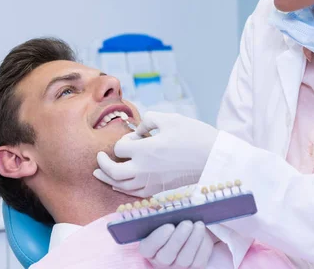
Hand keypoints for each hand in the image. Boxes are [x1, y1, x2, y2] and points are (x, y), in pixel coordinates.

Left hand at [93, 112, 217, 196]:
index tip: (134, 137)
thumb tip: (139, 131)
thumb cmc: (194, 135)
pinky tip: (120, 185)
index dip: (124, 141)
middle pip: (113, 172)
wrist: (214, 157)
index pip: (120, 148)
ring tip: (100, 174)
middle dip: (103, 165)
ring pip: (122, 187)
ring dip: (109, 180)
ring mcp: (152, 182)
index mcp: (145, 150)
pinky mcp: (161, 189)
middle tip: (99, 159)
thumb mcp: (171, 118)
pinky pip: (136, 194)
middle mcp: (145, 169)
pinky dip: (124, 190)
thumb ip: (149, 120)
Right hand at [140, 221, 213, 268]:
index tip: (169, 226)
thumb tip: (173, 208)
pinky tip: (203, 233)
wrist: (184, 241)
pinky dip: (203, 245)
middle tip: (187, 223)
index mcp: (149, 250)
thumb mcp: (162, 223)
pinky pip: (199, 260)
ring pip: (185, 259)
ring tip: (199, 225)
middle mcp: (161, 262)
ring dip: (194, 240)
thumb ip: (163, 217)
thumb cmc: (171, 227)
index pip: (148, 248)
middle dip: (178, 238)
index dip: (158, 238)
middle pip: (167, 256)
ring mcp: (178, 267)